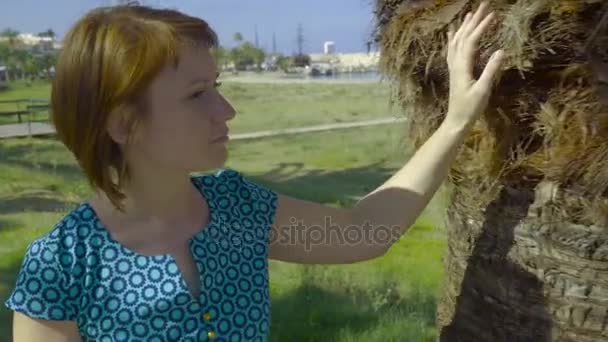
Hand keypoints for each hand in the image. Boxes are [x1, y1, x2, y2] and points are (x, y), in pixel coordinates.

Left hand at [444, 1, 503, 130]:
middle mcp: (455, 64)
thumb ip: (490, 71)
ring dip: (463, 26)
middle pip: (462, 37)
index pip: (471, 41)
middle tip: (483, 5)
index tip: (492, 14)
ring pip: (456, 42)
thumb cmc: (470, 108)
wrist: (456, 120)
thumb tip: (500, 51)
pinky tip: (451, 32)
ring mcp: (453, 67)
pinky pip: (451, 50)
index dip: (481, 27)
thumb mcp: (483, 91)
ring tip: (470, 13)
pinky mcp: (454, 72)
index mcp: (462, 67)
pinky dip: (453, 39)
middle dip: (473, 20)